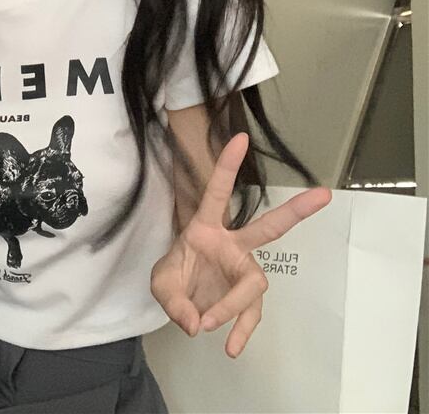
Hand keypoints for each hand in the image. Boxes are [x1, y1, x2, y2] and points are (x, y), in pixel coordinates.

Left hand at [150, 131, 331, 357]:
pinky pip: (250, 315)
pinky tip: (231, 347)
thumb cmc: (174, 276)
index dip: (227, 166)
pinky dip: (241, 331)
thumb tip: (199, 323)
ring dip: (233, 306)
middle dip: (296, 210)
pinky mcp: (245, 297)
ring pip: (254, 285)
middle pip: (268, 228)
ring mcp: (242, 271)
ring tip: (208, 323)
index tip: (241, 138)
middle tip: (324, 193)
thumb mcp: (160, 284)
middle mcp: (232, 245)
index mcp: (206, 227)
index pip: (217, 192)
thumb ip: (174, 300)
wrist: (180, 299)